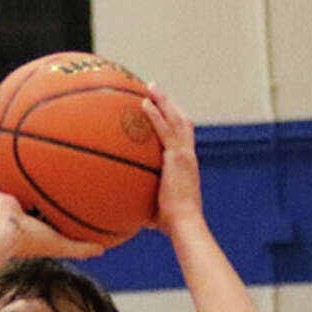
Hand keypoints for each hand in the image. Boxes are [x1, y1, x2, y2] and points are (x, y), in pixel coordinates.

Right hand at [0, 157, 103, 260]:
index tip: (49, 195)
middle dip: (20, 186)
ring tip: (1, 156)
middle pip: (14, 196)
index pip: (34, 213)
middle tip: (27, 173)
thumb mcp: (60, 244)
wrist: (2, 232)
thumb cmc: (30, 239)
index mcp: (24, 225)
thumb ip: (81, 248)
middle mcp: (7, 213)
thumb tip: (103, 250)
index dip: (41, 204)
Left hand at [141, 85, 203, 235]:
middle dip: (169, 104)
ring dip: (163, 101)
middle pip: (182, 121)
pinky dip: (155, 115)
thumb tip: (123, 210)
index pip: (182, 138)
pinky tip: (144, 103)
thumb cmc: (171, 225)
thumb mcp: (155, 209)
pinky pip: (165, 130)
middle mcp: (188, 156)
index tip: (162, 111)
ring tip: (150, 87)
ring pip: (176, 119)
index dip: (173, 122)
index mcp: (186, 166)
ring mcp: (184, 155)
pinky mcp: (177, 157)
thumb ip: (142, 203)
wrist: (184, 224)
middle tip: (154, 91)